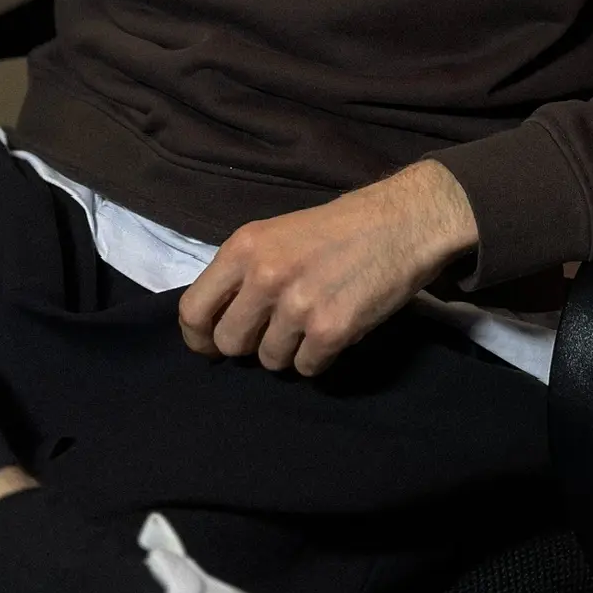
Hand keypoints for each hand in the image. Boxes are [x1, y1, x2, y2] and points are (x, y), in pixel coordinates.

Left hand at [177, 160, 477, 377]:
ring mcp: (298, 305)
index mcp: (243, 247)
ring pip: (269, 361)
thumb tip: (217, 323)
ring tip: (312, 322)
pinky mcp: (332, 329)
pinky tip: (335, 328)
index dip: (198, 338)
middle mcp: (264, 276)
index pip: (192, 310)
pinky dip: (319, 357)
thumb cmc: (337, 229)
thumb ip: (243, 275)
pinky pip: (307, 369)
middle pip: (229, 344)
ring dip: (288, 351)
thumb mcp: (276, 236)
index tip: (211, 346)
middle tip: (275, 330)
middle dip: (249, 345)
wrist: (400, 223)